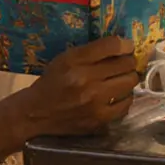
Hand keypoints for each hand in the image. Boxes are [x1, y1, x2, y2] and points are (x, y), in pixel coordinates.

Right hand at [9, 37, 137, 137]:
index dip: (125, 44)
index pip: (112, 45)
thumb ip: (92, 51)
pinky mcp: (98, 120)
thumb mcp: (66, 58)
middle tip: (124, 65)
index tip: (127, 47)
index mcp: (75, 61)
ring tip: (120, 80)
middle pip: (126, 64)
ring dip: (128, 79)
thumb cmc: (52, 81)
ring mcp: (94, 102)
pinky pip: (126, 104)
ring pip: (130, 83)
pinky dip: (124, 98)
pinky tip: (116, 96)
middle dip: (128, 62)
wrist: (35, 114)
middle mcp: (85, 80)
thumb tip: (124, 45)